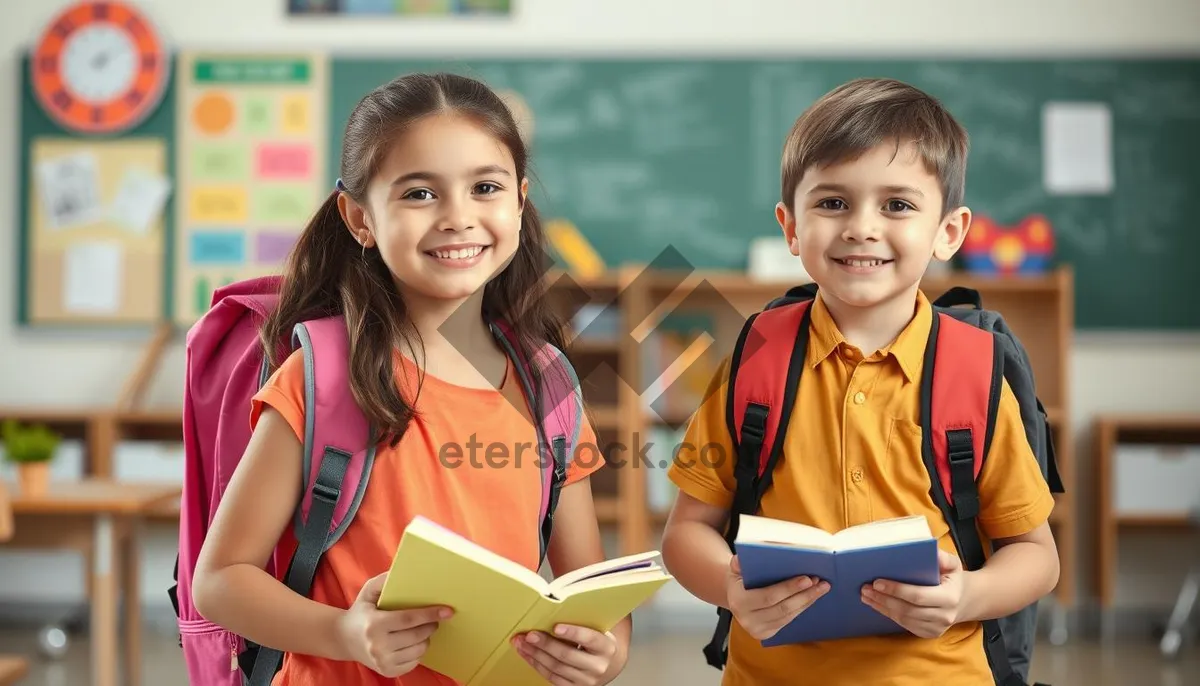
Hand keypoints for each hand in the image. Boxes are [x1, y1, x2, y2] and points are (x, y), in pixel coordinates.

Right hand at [335, 571, 452, 676]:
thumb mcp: (368, 591)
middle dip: (431, 625)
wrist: (343, 639)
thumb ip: (385, 580)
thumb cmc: (361, 611)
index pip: (408, 619)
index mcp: (374, 624)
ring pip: (419, 650)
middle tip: (434, 618)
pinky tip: (412, 642)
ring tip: (421, 630)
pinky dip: (418, 651)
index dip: (429, 614)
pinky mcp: (387, 671)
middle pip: (417, 635)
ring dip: (426, 638)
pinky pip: (415, 662)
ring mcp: (383, 661)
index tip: (447, 610)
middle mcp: (378, 646)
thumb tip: (405, 570)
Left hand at [513, 624, 620, 684]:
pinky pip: (552, 678)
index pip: (590, 638)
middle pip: (568, 655)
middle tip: (529, 634)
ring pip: (556, 667)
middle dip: (545, 644)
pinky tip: (527, 655)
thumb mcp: (598, 630)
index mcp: (607, 647)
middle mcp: (598, 666)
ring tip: (522, 643)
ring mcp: (586, 680)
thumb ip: (582, 621)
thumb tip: (554, 606)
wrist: (608, 665)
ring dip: (535, 654)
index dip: (572, 633)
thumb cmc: (598, 643)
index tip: (556, 627)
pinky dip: (536, 665)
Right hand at [726, 554, 829, 640]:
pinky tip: (811, 598)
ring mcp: (757, 630)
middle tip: (820, 583)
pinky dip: (801, 608)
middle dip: (804, 595)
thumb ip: (739, 563)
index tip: (807, 579)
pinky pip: (788, 621)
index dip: (789, 588)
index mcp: (739, 602)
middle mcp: (747, 620)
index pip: (769, 597)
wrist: (734, 599)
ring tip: (821, 588)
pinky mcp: (767, 634)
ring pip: (789, 616)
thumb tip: (744, 559)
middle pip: (783, 608)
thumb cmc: (739, 580)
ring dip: (807, 601)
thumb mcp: (735, 569)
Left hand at [861, 548, 966, 637]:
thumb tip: (927, 548)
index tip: (877, 582)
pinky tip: (877, 605)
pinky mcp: (929, 634)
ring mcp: (936, 628)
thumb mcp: (953, 564)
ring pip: (903, 619)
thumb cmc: (953, 578)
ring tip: (866, 596)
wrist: (964, 601)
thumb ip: (942, 556)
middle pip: (907, 610)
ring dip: (882, 607)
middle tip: (865, 589)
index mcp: (949, 597)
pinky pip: (905, 625)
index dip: (896, 590)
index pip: (918, 596)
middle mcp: (944, 616)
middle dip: (883, 599)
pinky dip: (889, 615)